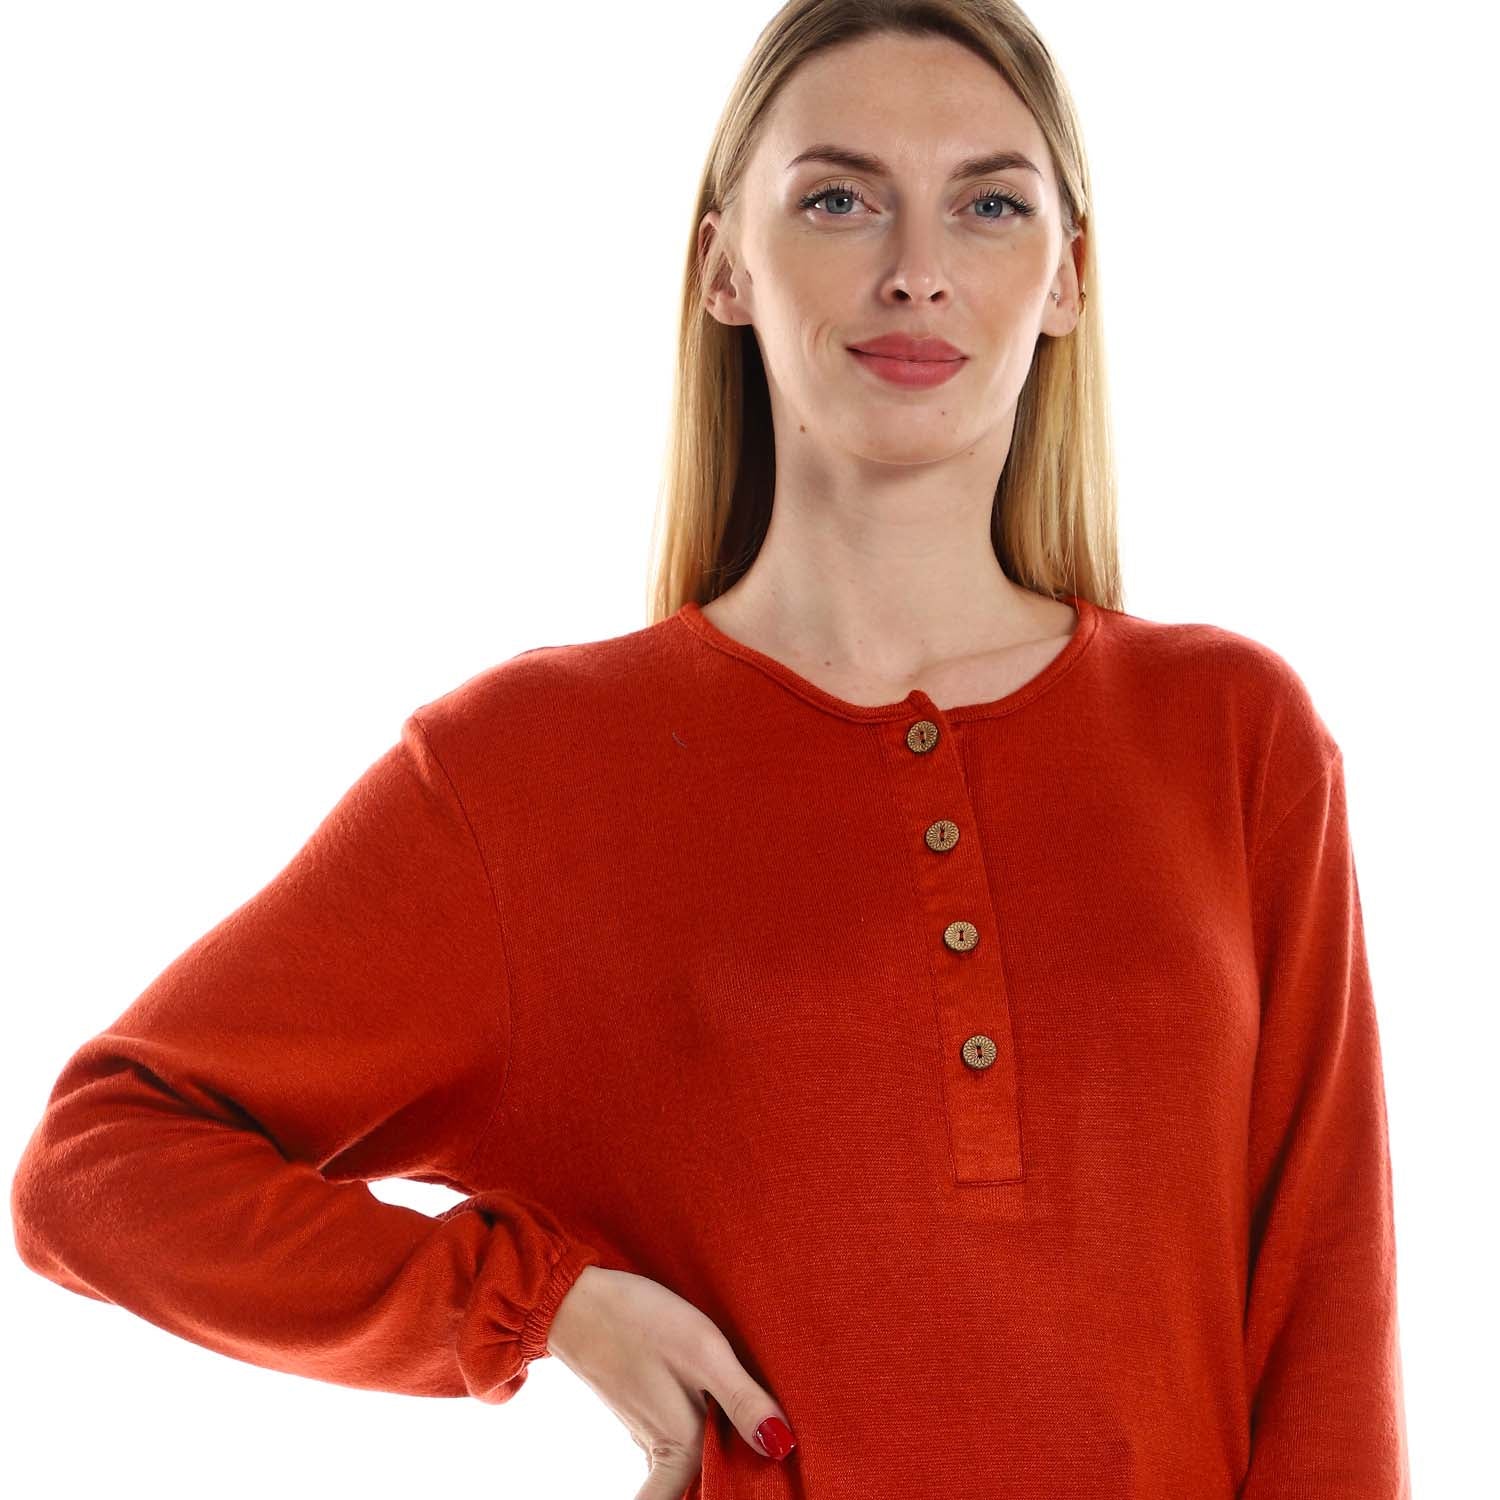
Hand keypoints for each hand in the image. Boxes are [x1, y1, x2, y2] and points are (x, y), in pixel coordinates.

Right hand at [546, 1265, 796, 1497]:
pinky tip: (717, 1410)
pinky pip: (676, 1443)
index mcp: (680, 1448)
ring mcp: (649, 1433)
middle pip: (694, 1488)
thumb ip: (742, 1400)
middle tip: (759, 1465)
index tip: (749, 1492)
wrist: (577, 1300)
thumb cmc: (640, 1321)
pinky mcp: (644, 1412)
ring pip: (687, 1466)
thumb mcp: (703, 1351)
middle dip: (721, 1482)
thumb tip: (781, 1446)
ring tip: (750, 1437)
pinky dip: (698, 1438)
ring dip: (713, 1459)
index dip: (721, 1498)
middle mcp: (663, 1450)